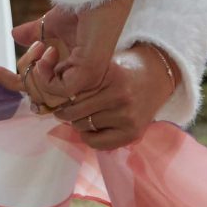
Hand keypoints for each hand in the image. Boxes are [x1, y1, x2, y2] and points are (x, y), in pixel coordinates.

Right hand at [0, 0, 134, 111]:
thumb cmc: (81, 8)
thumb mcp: (50, 24)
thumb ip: (35, 34)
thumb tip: (15, 34)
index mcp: (72, 71)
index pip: (40, 89)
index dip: (13, 82)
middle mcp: (80, 81)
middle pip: (40, 96)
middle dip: (25, 74)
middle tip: (35, 48)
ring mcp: (86, 81)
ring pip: (47, 95)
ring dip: (36, 71)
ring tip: (44, 47)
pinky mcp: (88, 76)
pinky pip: (57, 89)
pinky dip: (45, 73)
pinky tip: (50, 52)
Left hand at [47, 45, 183, 149]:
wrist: (159, 76)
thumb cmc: (124, 69)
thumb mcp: (103, 64)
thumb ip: (80, 75)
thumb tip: (47, 87)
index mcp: (111, 75)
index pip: (72, 91)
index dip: (60, 95)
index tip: (57, 95)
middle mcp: (119, 96)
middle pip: (74, 110)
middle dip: (64, 110)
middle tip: (63, 108)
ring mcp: (127, 116)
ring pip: (83, 126)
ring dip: (77, 122)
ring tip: (81, 115)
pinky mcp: (133, 133)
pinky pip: (97, 142)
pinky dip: (89, 137)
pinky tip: (93, 127)